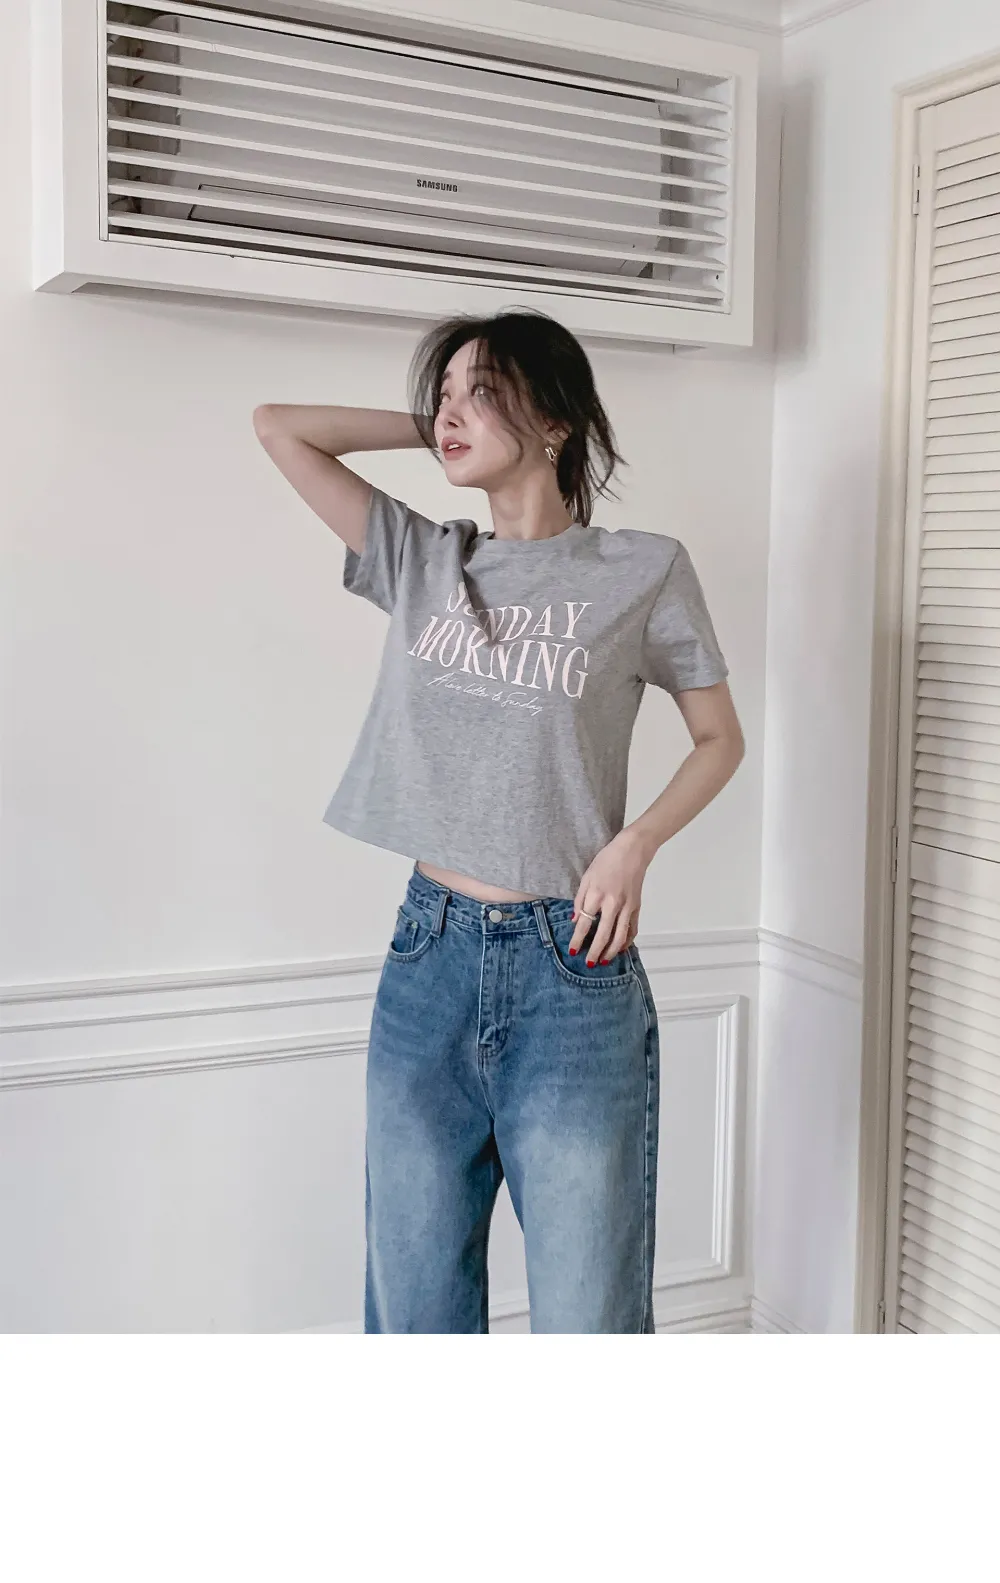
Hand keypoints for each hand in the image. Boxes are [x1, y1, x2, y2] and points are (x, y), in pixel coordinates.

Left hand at [570, 827, 652, 965]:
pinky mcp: (637, 907)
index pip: (585, 923)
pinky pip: (632, 929)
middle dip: (595, 952)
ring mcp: (627, 906)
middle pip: (603, 934)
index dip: (578, 939)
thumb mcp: (587, 877)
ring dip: (611, 951)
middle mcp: (612, 903)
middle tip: (589, 963)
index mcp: (597, 895)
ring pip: (620, 936)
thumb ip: (580, 900)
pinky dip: (627, 941)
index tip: (573, 951)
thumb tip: (576, 920)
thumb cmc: (607, 860)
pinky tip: (620, 949)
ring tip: (604, 961)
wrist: (633, 850)